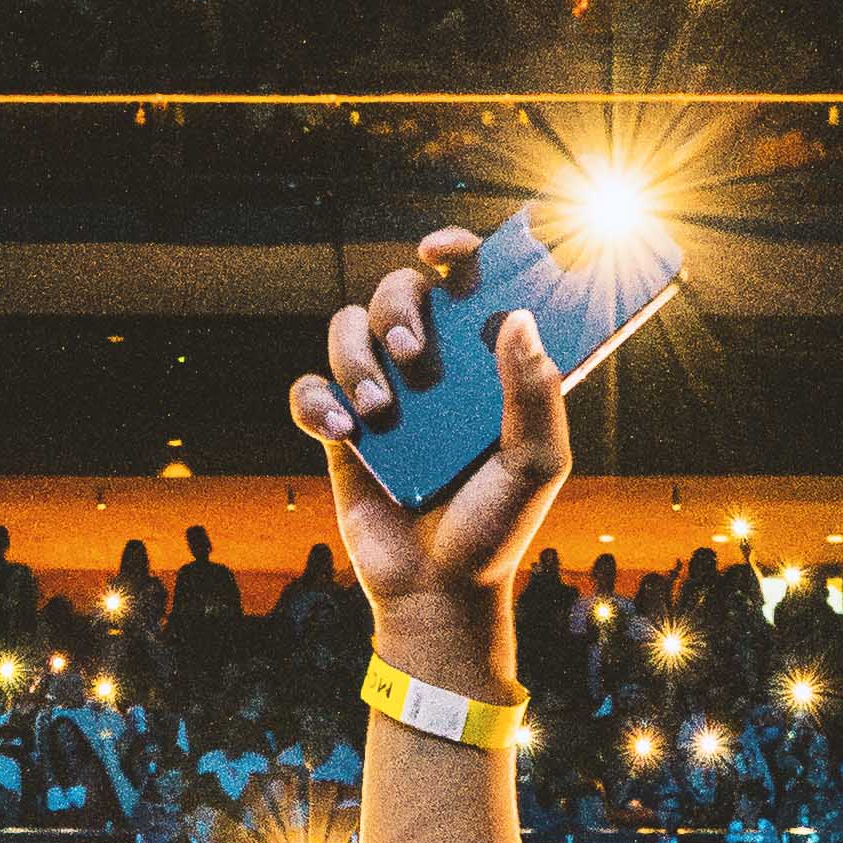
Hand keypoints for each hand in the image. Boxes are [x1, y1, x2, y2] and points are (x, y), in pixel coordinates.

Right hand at [288, 224, 574, 643]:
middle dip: (400, 309)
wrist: (437, 591)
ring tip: (378, 413)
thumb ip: (535, 394)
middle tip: (415, 356)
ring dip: (357, 359)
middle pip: (399, 292)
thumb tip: (518, 318)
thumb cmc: (494, 527)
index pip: (466, 283)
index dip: (454, 251)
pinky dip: (316, 401)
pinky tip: (342, 433)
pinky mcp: (337, 430)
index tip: (440, 251)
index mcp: (481, 364)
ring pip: (347, 329)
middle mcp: (430, 369)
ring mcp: (381, 395)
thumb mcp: (534, 464)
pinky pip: (308, 388)